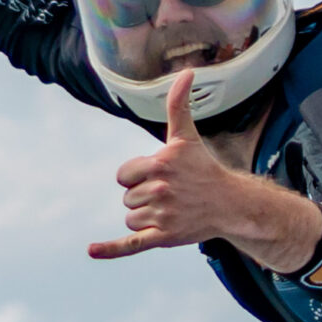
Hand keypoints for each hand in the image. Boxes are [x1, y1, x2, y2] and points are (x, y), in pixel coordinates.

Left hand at [90, 72, 321, 268]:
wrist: (230, 204)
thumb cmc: (204, 169)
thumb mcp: (187, 136)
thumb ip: (178, 105)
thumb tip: (186, 72)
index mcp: (159, 164)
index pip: (123, 175)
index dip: (137, 177)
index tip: (161, 177)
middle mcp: (159, 190)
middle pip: (127, 197)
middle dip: (144, 197)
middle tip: (172, 195)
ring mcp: (162, 215)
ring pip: (130, 217)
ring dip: (145, 216)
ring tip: (172, 211)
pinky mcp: (163, 237)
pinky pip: (130, 243)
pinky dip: (110, 249)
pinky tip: (91, 250)